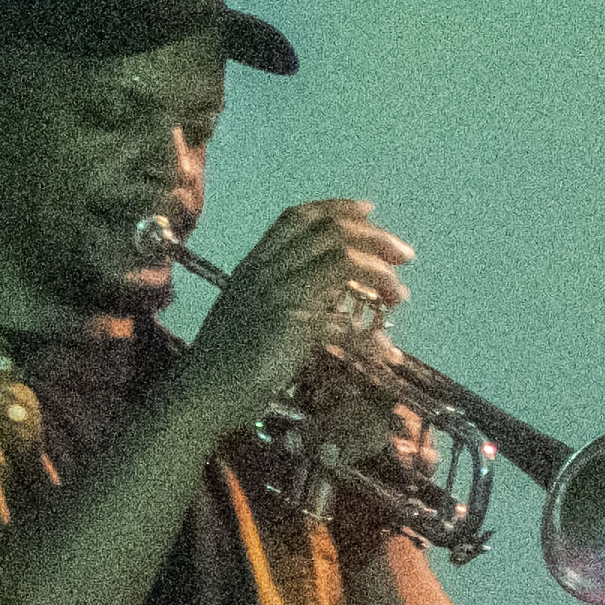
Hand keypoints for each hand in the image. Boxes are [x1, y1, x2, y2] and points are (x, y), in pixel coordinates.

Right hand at [174, 196, 410, 443]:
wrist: (200, 395)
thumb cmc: (223, 361)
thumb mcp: (249, 312)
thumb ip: (281, 293)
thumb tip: (329, 292)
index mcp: (254, 264)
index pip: (298, 217)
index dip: (338, 209)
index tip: (370, 211)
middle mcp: (266, 271)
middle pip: (330, 233)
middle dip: (375, 238)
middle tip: (404, 255)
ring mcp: (278, 296)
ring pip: (342, 261)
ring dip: (379, 275)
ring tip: (398, 296)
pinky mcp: (291, 328)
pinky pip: (344, 324)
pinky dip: (371, 339)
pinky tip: (386, 351)